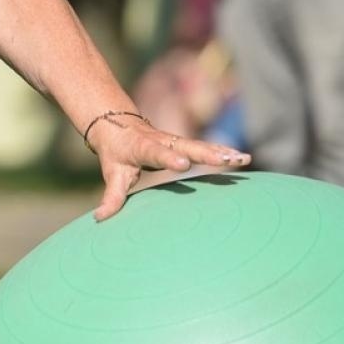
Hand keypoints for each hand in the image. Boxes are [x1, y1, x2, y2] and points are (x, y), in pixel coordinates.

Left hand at [85, 115, 250, 220]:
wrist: (118, 125)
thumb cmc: (116, 152)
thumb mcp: (112, 173)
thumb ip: (111, 196)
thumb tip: (100, 218)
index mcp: (144, 147)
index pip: (157, 153)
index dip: (169, 158)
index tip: (184, 164)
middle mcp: (164, 141)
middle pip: (187, 146)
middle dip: (207, 153)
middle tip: (226, 160)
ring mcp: (176, 141)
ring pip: (201, 145)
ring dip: (222, 151)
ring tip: (243, 159)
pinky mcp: (185, 143)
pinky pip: (206, 147)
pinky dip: (223, 151)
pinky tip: (242, 158)